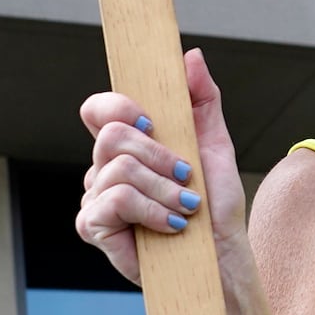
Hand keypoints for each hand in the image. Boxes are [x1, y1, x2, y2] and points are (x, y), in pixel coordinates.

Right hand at [76, 48, 252, 304]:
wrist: (220, 257)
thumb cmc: (215, 205)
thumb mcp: (215, 146)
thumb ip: (202, 100)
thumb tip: (191, 56)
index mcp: (129, 145)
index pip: (99, 110)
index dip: (118, 106)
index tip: (153, 120)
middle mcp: (104, 168)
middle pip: (111, 137)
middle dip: (159, 156)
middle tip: (187, 177)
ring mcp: (95, 197)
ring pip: (119, 169)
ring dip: (164, 189)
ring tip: (186, 207)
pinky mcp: (94, 227)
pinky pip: (116, 200)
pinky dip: (152, 211)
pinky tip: (171, 226)